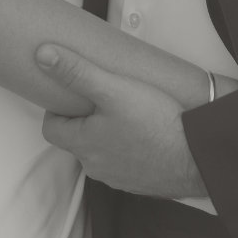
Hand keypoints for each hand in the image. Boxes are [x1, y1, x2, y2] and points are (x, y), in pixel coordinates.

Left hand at [38, 46, 209, 199]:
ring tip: (126, 112)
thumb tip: (42, 55)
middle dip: (84, 119)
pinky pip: (124, 163)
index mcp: (83, 144)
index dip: (57, 110)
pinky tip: (145, 133)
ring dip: (106, 135)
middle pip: (76, 140)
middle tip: (102, 97)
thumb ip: (77, 72)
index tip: (73, 94)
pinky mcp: (139, 182)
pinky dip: (127, 149)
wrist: (196, 157)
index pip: (51, 128)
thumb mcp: (113, 89)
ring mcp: (118, 178)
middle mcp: (95, 166)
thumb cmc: (154, 122)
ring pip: (100, 152)